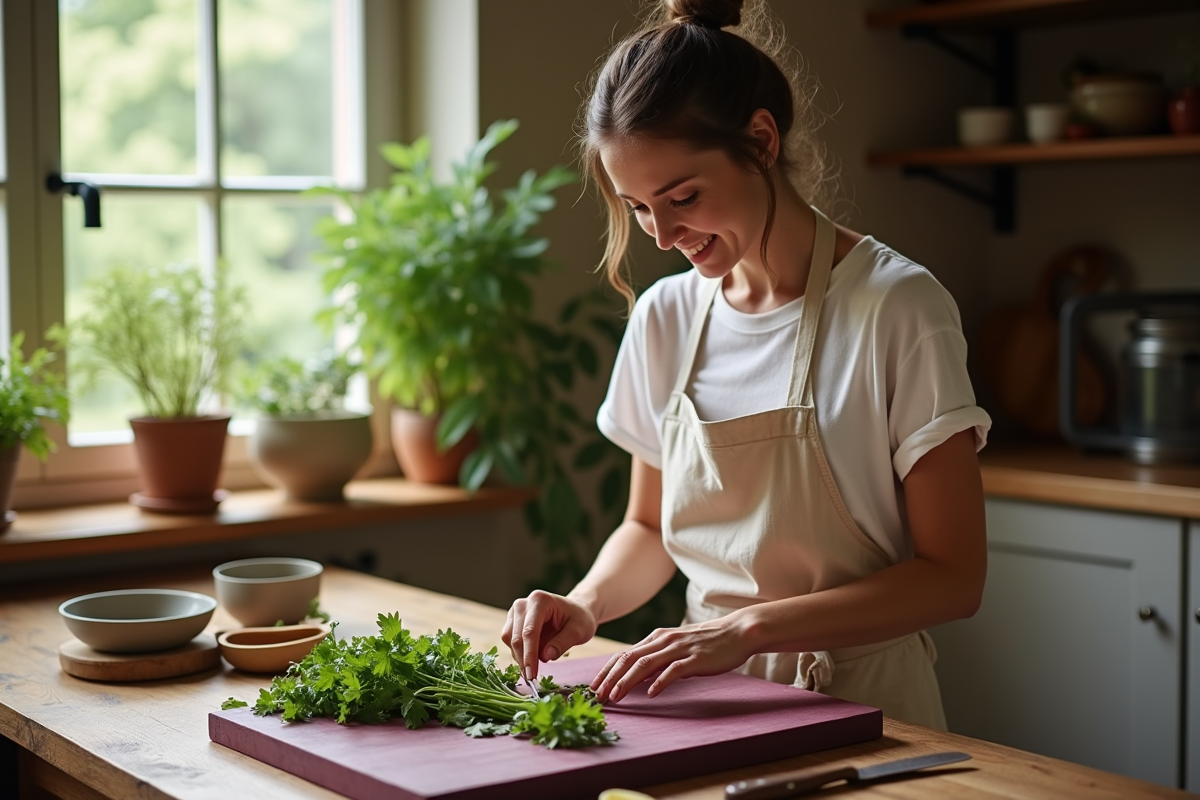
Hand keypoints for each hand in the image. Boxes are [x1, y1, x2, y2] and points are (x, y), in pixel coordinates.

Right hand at [501, 590, 597, 681]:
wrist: (575, 612)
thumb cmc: (579, 619)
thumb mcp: (579, 630)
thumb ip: (562, 643)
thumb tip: (545, 656)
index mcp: (540, 600)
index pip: (530, 631)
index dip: (529, 654)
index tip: (531, 674)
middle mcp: (523, 604)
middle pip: (516, 636)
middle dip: (523, 659)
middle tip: (531, 678)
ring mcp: (516, 611)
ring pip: (509, 639)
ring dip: (519, 657)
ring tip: (533, 669)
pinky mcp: (513, 621)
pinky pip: (510, 640)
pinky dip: (518, 653)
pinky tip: (531, 660)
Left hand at [590, 616, 752, 702]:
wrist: (737, 631)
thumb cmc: (708, 642)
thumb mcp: (677, 647)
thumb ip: (658, 659)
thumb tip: (639, 678)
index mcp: (657, 637)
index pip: (624, 654)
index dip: (607, 670)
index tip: (593, 686)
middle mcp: (664, 640)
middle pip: (630, 658)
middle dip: (610, 677)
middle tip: (597, 695)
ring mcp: (680, 648)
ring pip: (646, 664)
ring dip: (627, 681)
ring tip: (615, 696)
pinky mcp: (696, 658)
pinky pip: (674, 670)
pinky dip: (660, 682)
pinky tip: (651, 693)